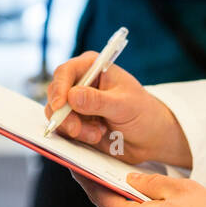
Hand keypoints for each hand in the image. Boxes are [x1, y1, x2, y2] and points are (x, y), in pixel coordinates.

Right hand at [45, 52, 191, 167]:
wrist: (150, 139)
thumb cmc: (143, 113)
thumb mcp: (124, 105)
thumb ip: (98, 101)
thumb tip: (72, 96)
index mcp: (93, 67)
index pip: (66, 72)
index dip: (59, 88)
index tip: (60, 106)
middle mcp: (81, 83)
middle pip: (55, 94)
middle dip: (64, 115)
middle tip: (77, 130)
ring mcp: (76, 105)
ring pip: (56, 115)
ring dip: (73, 128)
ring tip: (97, 134)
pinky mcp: (76, 123)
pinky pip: (62, 129)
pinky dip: (76, 136)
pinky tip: (97, 136)